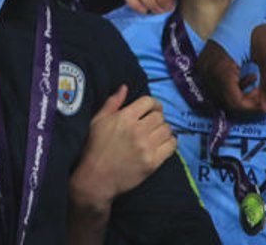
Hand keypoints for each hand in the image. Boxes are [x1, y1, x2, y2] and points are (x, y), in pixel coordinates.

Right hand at [69, 88, 178, 210]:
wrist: (95, 178)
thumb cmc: (94, 148)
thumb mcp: (98, 121)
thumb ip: (112, 103)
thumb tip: (124, 87)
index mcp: (124, 118)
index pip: (148, 102)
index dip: (153, 104)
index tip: (152, 108)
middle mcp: (137, 130)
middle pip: (159, 116)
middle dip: (157, 117)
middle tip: (153, 124)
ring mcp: (146, 147)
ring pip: (167, 130)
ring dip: (164, 130)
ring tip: (157, 134)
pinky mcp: (152, 162)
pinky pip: (171, 146)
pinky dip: (170, 142)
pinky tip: (162, 144)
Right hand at [193, 26, 265, 114]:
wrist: (250, 7)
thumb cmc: (259, 30)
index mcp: (221, 69)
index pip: (233, 102)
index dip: (252, 107)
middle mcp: (208, 68)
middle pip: (225, 99)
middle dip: (246, 101)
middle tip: (264, 97)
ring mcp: (204, 63)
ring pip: (219, 92)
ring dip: (238, 94)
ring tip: (256, 83)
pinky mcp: (206, 58)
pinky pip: (215, 81)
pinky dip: (231, 85)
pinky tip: (247, 75)